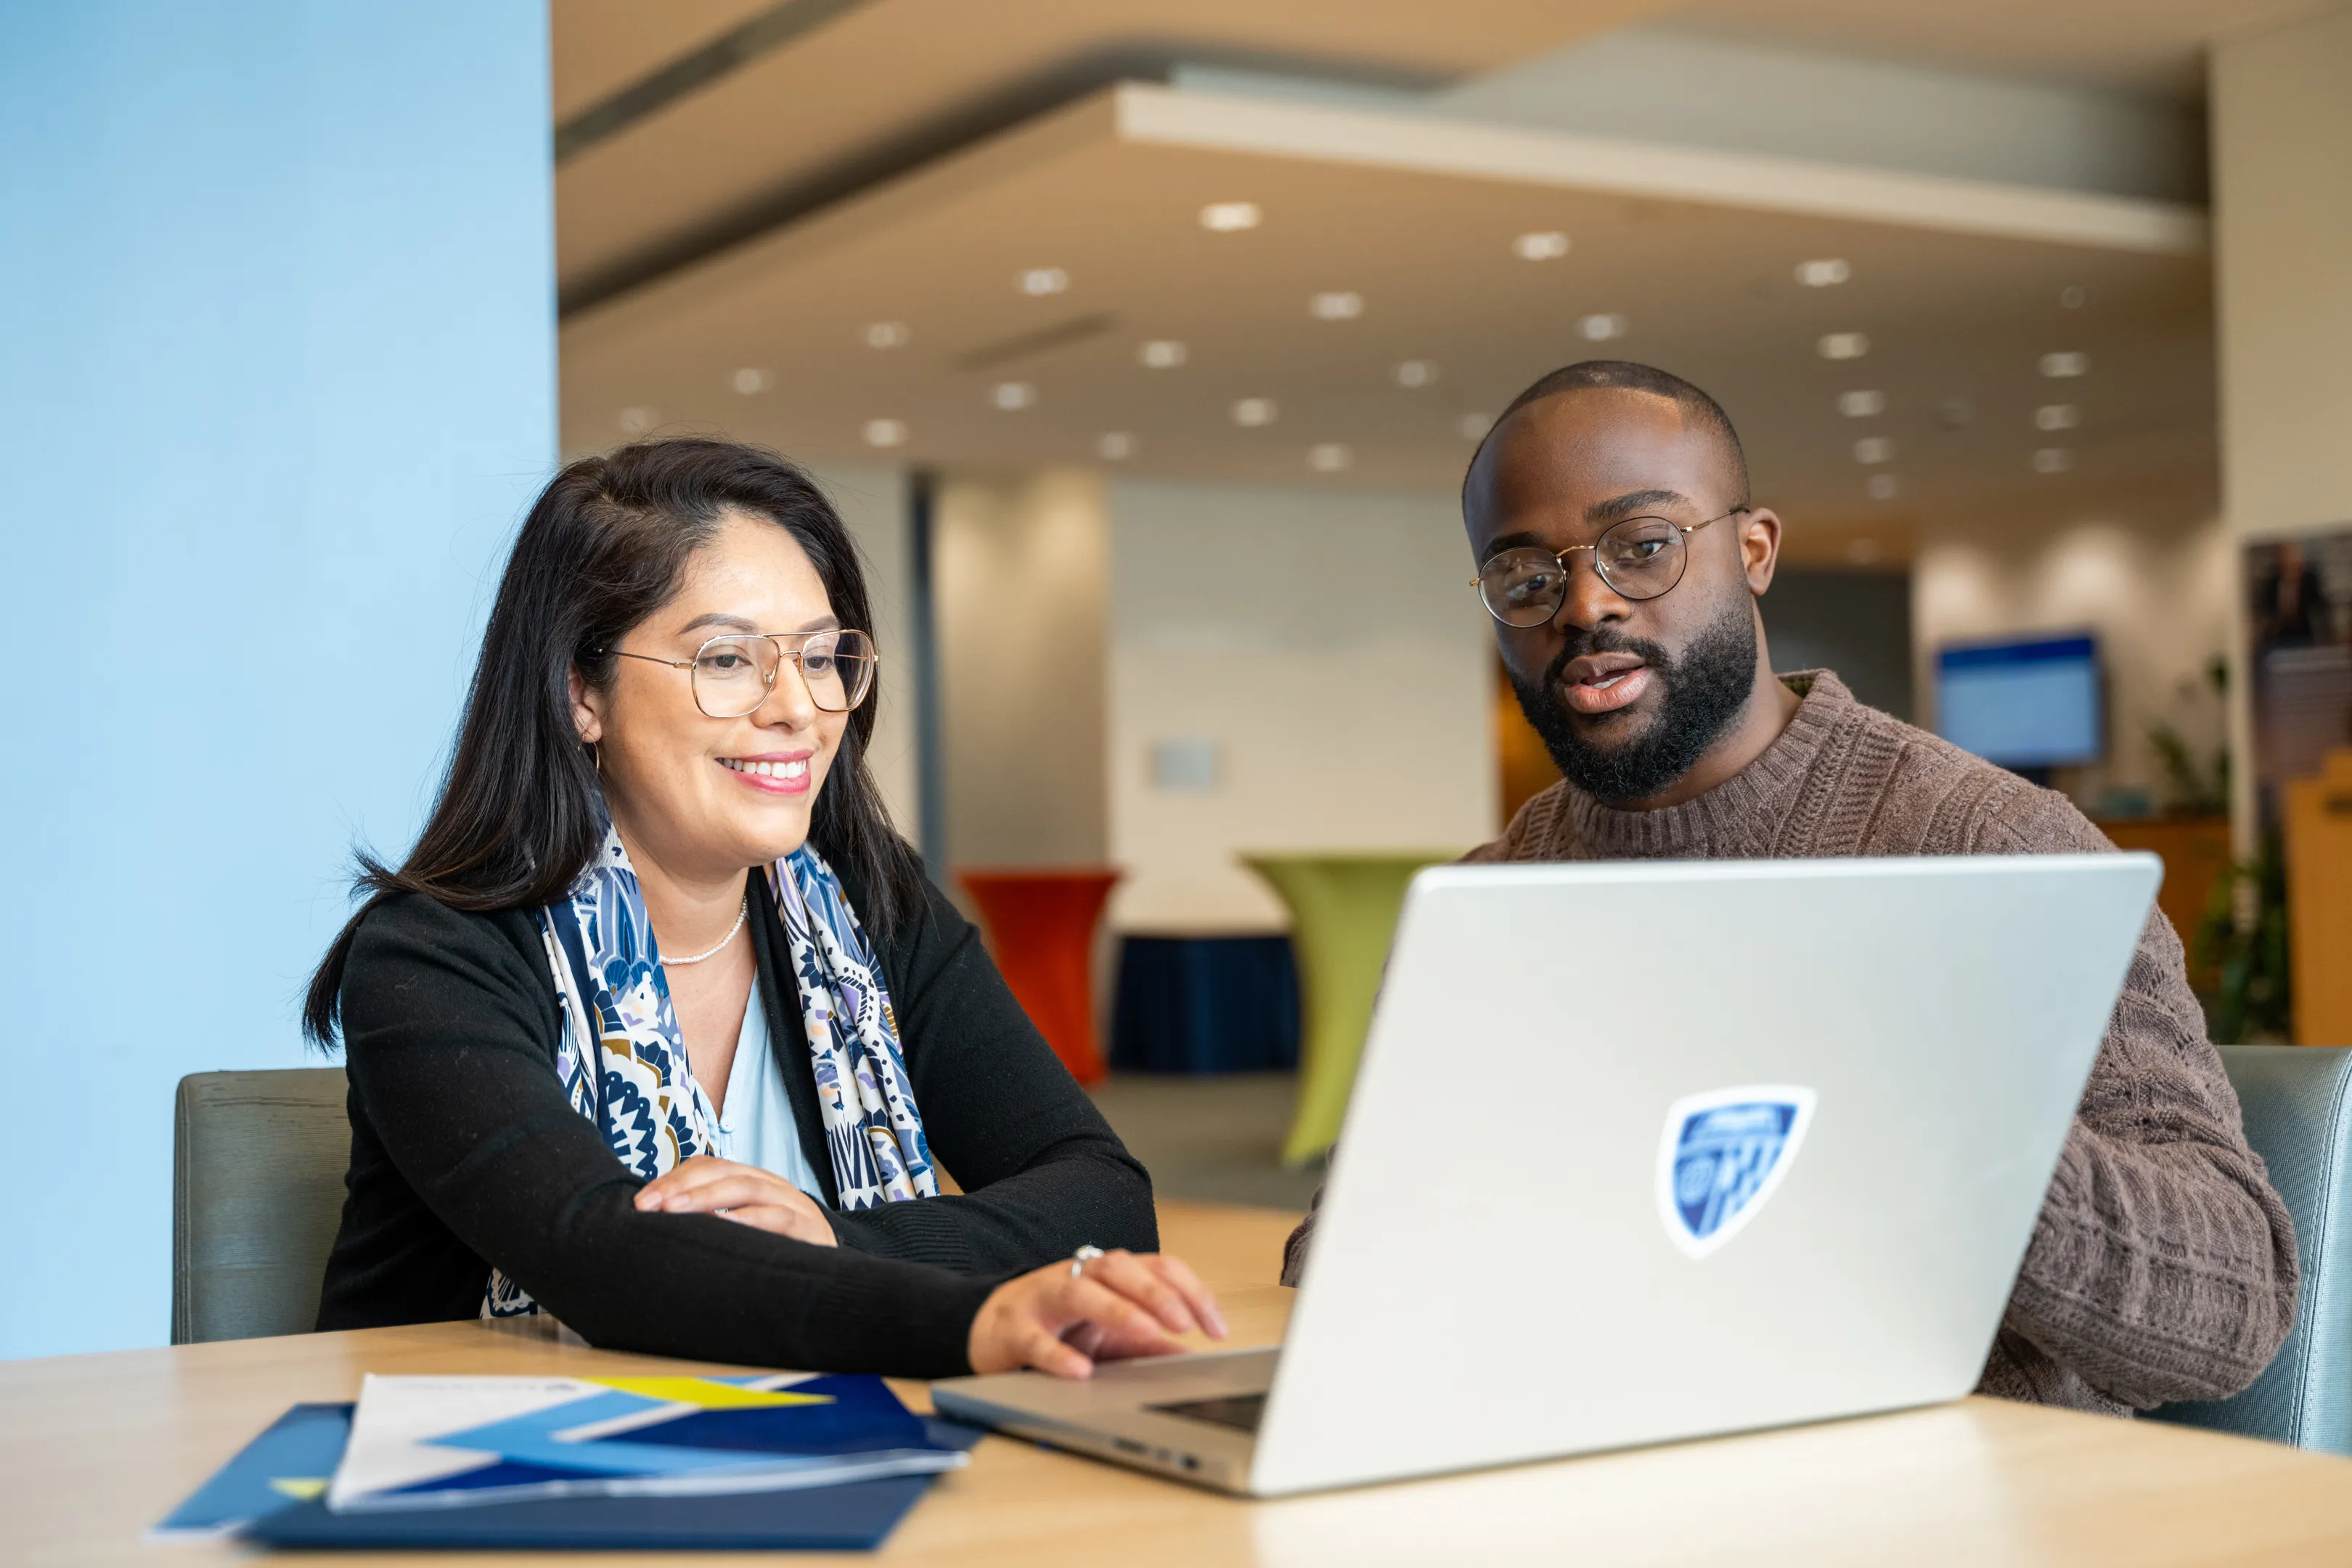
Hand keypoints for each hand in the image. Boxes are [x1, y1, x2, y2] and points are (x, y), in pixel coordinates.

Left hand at [634, 1156, 836, 1246]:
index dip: (672, 1179)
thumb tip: (653, 1226)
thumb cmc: (777, 1252)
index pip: (708, 1165)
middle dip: (682, 1186)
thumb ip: (709, 1223)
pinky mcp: (810, 1228)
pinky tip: (725, 1225)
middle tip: (648, 1207)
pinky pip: (779, 1218)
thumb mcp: (742, 1232)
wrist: (835, 1273)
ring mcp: (792, 1203)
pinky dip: (751, 1219)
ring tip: (674, 1210)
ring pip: (747, 1187)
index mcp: (751, 1182)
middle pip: (723, 1171)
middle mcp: (770, 1185)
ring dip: (707, 1197)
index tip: (640, 1204)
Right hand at [967, 1250, 1226, 1378]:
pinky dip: (1058, 1356)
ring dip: (1117, 1309)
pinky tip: (1082, 1372)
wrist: (985, 1328)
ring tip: (1147, 1331)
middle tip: (1185, 1323)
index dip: (1192, 1292)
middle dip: (1157, 1293)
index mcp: (1108, 1275)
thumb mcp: (1106, 1335)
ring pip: (1080, 1290)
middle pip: (1120, 1268)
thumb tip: (1186, 1359)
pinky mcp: (1012, 1329)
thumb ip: (1144, 1345)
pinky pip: (1035, 1340)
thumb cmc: (1054, 1325)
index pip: (1158, 1267)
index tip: (1217, 1329)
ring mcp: (1042, 1298)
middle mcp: (1076, 1276)